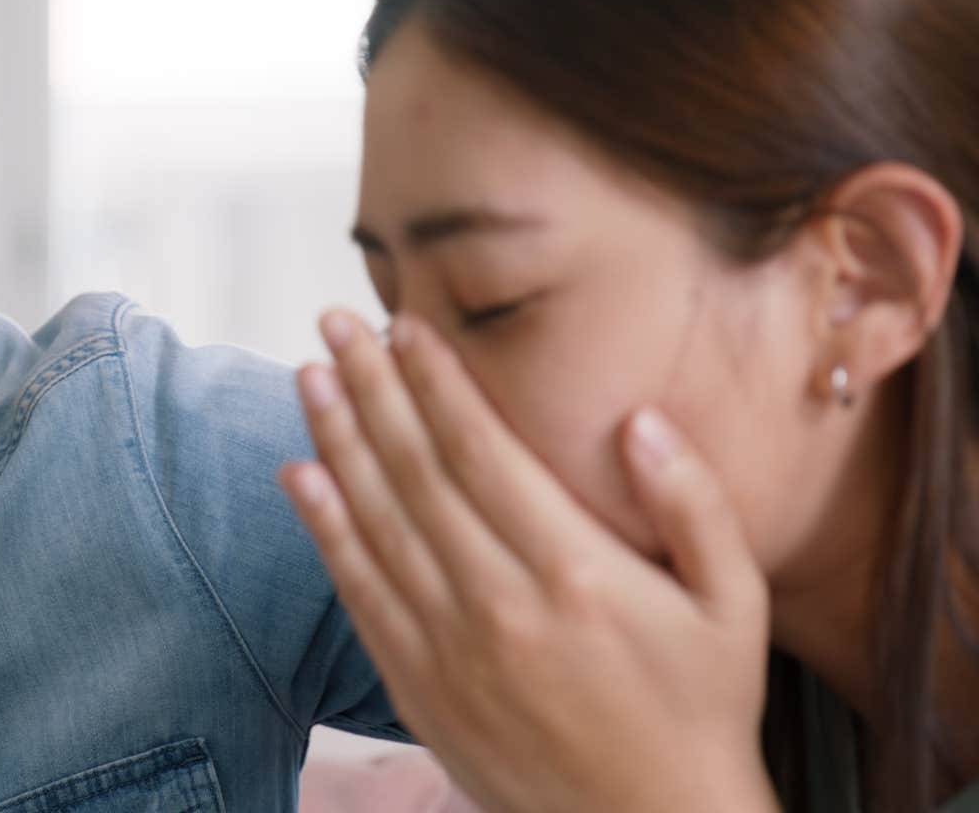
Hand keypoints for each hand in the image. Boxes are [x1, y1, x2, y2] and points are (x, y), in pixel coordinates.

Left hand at [280, 311, 777, 812]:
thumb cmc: (700, 709)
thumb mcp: (733, 605)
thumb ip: (694, 506)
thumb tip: (642, 420)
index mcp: (574, 573)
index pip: (481, 452)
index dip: (436, 382)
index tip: (404, 325)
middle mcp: (499, 604)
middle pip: (414, 473)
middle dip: (370, 388)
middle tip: (333, 323)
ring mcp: (450, 648)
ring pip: (375, 523)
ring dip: (335, 442)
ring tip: (309, 375)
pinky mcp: (419, 685)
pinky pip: (359, 592)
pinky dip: (324, 530)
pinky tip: (300, 475)